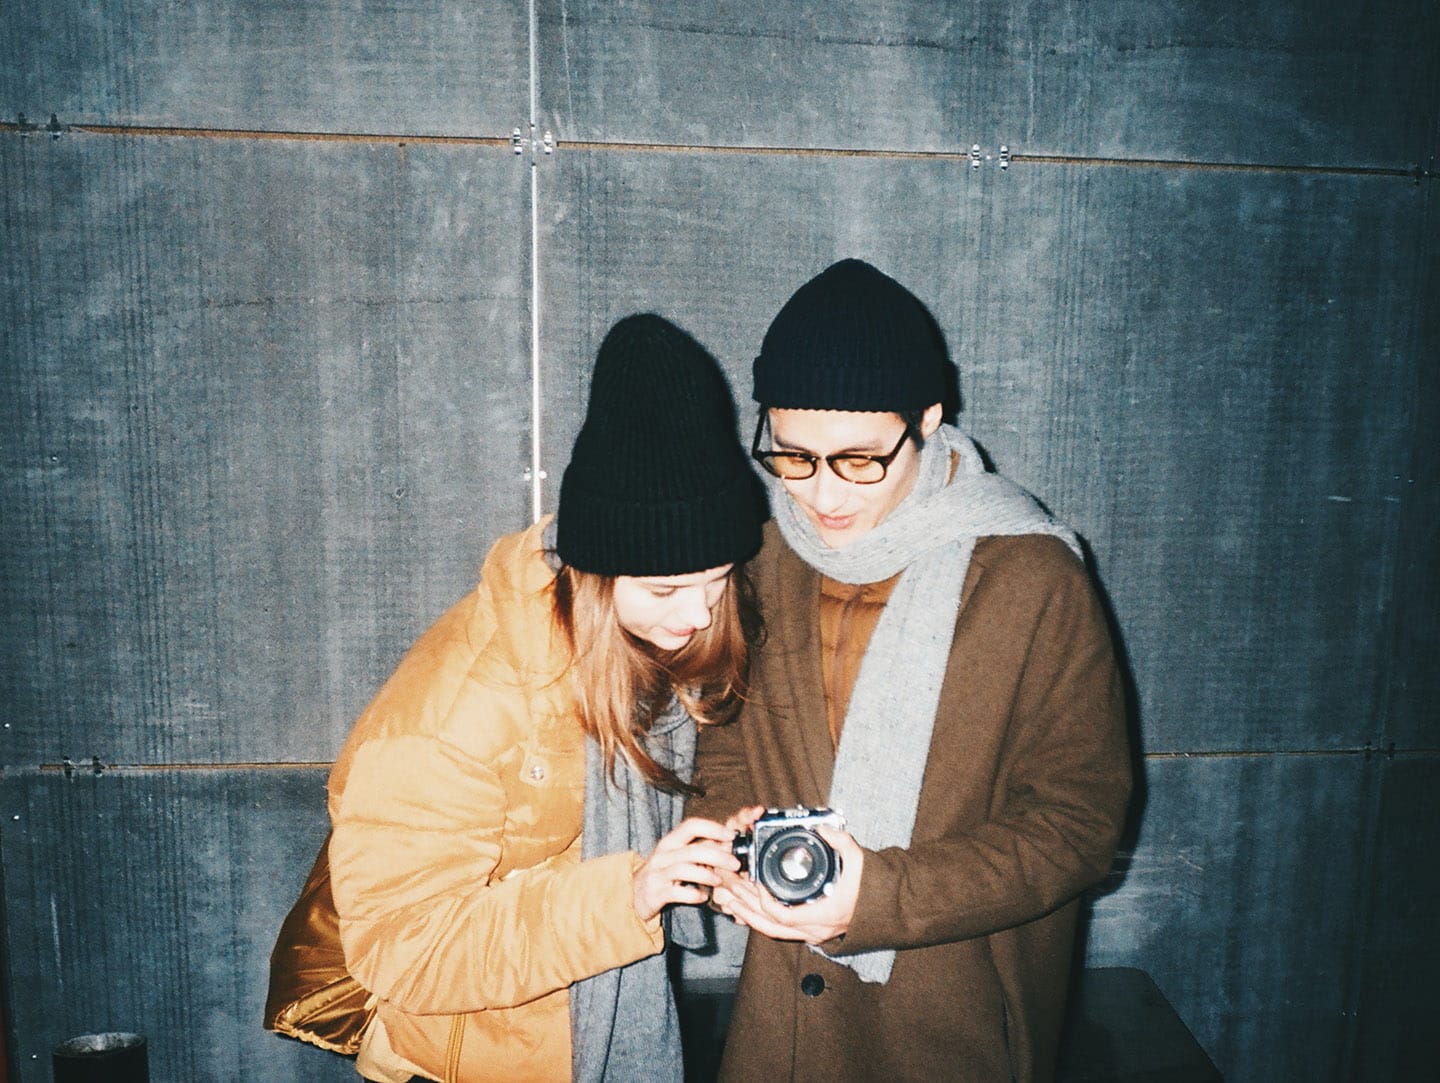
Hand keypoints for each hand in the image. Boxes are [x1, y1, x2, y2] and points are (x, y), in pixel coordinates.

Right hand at [633, 817, 740, 922]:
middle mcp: (663, 854)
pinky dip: (693, 895)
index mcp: (670, 841)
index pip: (691, 826)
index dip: (712, 828)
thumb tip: (727, 844)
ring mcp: (658, 873)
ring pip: (685, 869)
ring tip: (719, 880)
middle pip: (693, 850)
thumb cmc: (663, 872)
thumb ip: (700, 849)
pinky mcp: (656, 892)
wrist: (634, 893)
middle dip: (718, 856)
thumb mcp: (678, 856)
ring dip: (707, 875)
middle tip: (735, 864)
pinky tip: (703, 897)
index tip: (731, 835)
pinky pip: (677, 892)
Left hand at [712, 825, 863, 944]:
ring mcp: (813, 934)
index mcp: (823, 916)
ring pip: (773, 932)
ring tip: (731, 900)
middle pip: (770, 927)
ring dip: (750, 916)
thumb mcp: (859, 860)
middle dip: (747, 908)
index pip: (782, 916)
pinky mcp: (812, 932)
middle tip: (730, 889)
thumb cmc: (871, 887)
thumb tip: (822, 828)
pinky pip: (781, 931)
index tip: (754, 885)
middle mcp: (815, 930)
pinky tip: (748, 910)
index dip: (763, 902)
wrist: (885, 906)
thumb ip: (841, 842)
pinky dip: (762, 921)